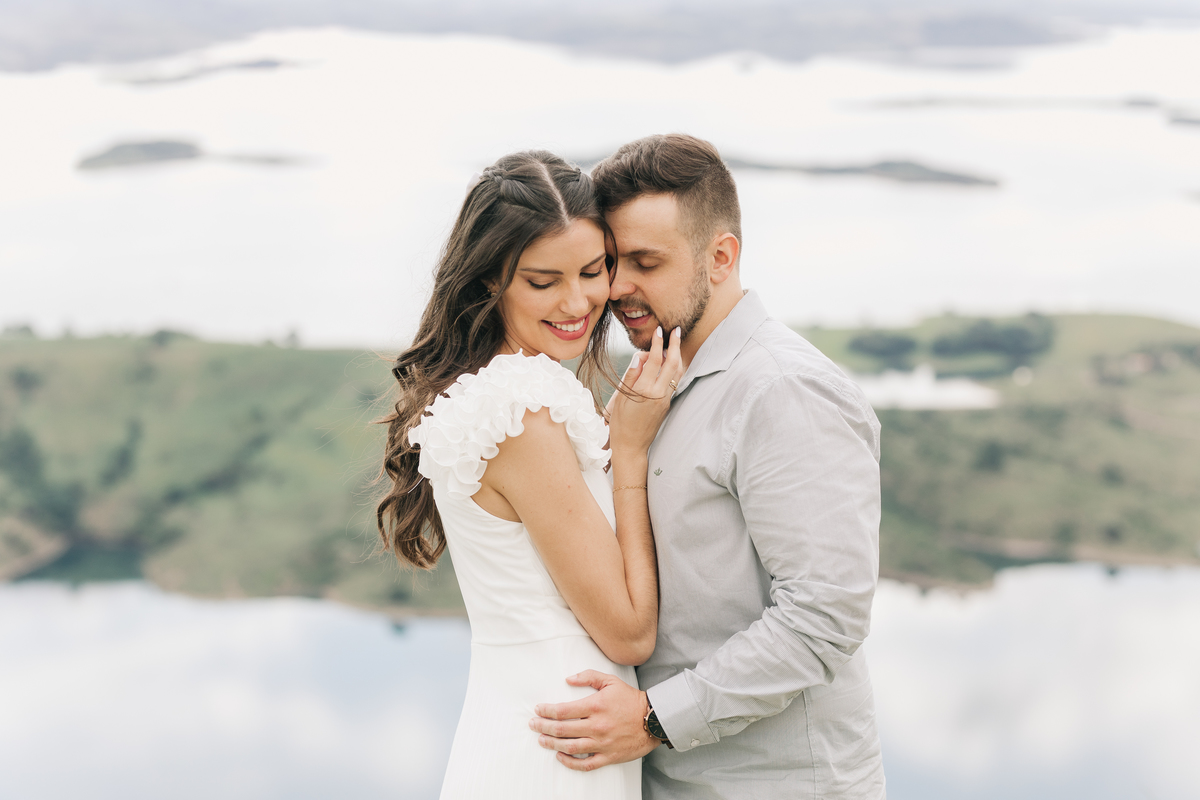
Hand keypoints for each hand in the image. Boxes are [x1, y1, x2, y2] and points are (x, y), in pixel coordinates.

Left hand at [529, 670, 660, 770]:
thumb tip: (568, 679)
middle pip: (562, 729)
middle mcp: (597, 725)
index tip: (538, 709)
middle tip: (533, 724)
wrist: (653, 719)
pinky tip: (560, 756)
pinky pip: (585, 764)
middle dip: (543, 726)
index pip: (563, 710)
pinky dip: (570, 763)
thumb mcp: (610, 681)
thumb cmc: (630, 700)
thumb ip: (588, 676)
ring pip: (570, 747)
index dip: (547, 711)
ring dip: (552, 744)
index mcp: (596, 706)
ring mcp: (602, 743)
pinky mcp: (608, 756)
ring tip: (542, 740)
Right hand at [607, 326, 684, 455]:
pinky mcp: (667, 405)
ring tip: (676, 343)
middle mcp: (658, 394)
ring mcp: (665, 400)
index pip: (654, 361)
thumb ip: (632, 375)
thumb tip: (640, 357)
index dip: (658, 344)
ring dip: (678, 356)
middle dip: (674, 345)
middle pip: (671, 364)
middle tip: (675, 331)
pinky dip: (674, 370)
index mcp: (644, 390)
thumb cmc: (620, 423)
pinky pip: (674, 383)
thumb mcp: (620, 397)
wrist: (631, 446)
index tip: (659, 331)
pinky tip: (671, 363)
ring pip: (677, 373)